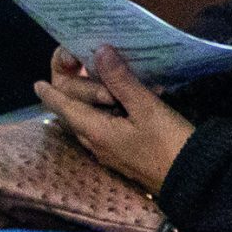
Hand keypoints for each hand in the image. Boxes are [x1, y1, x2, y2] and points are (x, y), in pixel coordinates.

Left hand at [32, 43, 194, 194]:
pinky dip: (106, 116)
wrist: (193, 179)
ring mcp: (110, 154)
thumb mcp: (146, 108)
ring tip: (102, 87)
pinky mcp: (124, 158)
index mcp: (96, 131)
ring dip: (90, 106)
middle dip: (73, 94)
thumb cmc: (168, 142)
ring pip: (90, 125)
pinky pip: (105, 132)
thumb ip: (121, 80)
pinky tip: (123, 106)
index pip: (64, 108)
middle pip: (74, 116)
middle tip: (82, 74)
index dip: (51, 94)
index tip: (38, 84)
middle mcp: (96, 144)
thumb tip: (100, 52)